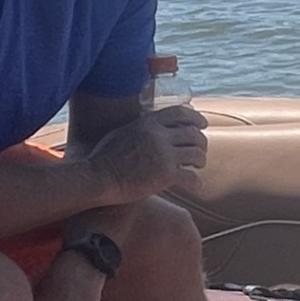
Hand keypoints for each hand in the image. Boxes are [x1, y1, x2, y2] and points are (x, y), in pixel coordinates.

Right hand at [88, 106, 208, 201]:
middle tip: (201, 151)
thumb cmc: (103, 158)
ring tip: (198, 166)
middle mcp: (159, 135)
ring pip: (197, 154)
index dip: (195, 118)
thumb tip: (150, 125)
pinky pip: (191, 177)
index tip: (202, 124)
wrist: (97, 178)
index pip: (180, 113)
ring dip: (201, 160)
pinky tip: (197, 187)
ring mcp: (164, 154)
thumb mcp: (122, 133)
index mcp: (148, 123)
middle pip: (193, 134)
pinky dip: (197, 184)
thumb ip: (140, 128)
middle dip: (201, 142)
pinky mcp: (166, 174)